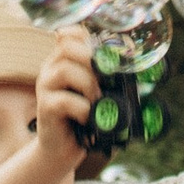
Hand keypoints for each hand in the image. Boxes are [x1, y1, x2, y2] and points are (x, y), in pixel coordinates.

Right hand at [34, 20, 100, 163]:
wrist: (62, 150)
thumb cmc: (83, 120)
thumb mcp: (94, 95)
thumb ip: (104, 80)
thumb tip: (139, 73)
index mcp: (62, 61)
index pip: (69, 34)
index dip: (86, 35)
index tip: (105, 50)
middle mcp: (50, 70)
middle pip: (66, 46)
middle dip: (91, 59)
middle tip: (105, 79)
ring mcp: (45, 88)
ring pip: (64, 70)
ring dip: (89, 84)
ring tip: (98, 101)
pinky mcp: (45, 109)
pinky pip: (63, 101)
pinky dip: (83, 108)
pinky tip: (88, 118)